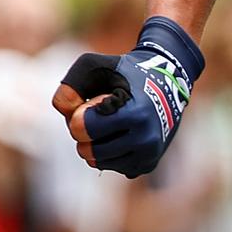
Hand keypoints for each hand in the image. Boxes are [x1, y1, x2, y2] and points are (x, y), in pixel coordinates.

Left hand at [52, 17, 202, 177]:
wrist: (166, 81)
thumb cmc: (123, 71)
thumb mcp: (94, 65)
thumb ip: (70, 85)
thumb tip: (65, 113)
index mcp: (135, 115)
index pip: (83, 129)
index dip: (78, 115)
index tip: (91, 102)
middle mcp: (146, 140)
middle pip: (89, 150)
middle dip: (84, 132)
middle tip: (95, 114)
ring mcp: (148, 155)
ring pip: (99, 161)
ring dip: (94, 143)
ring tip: (108, 122)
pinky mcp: (148, 165)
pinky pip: (112, 166)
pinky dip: (108, 152)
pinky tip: (119, 134)